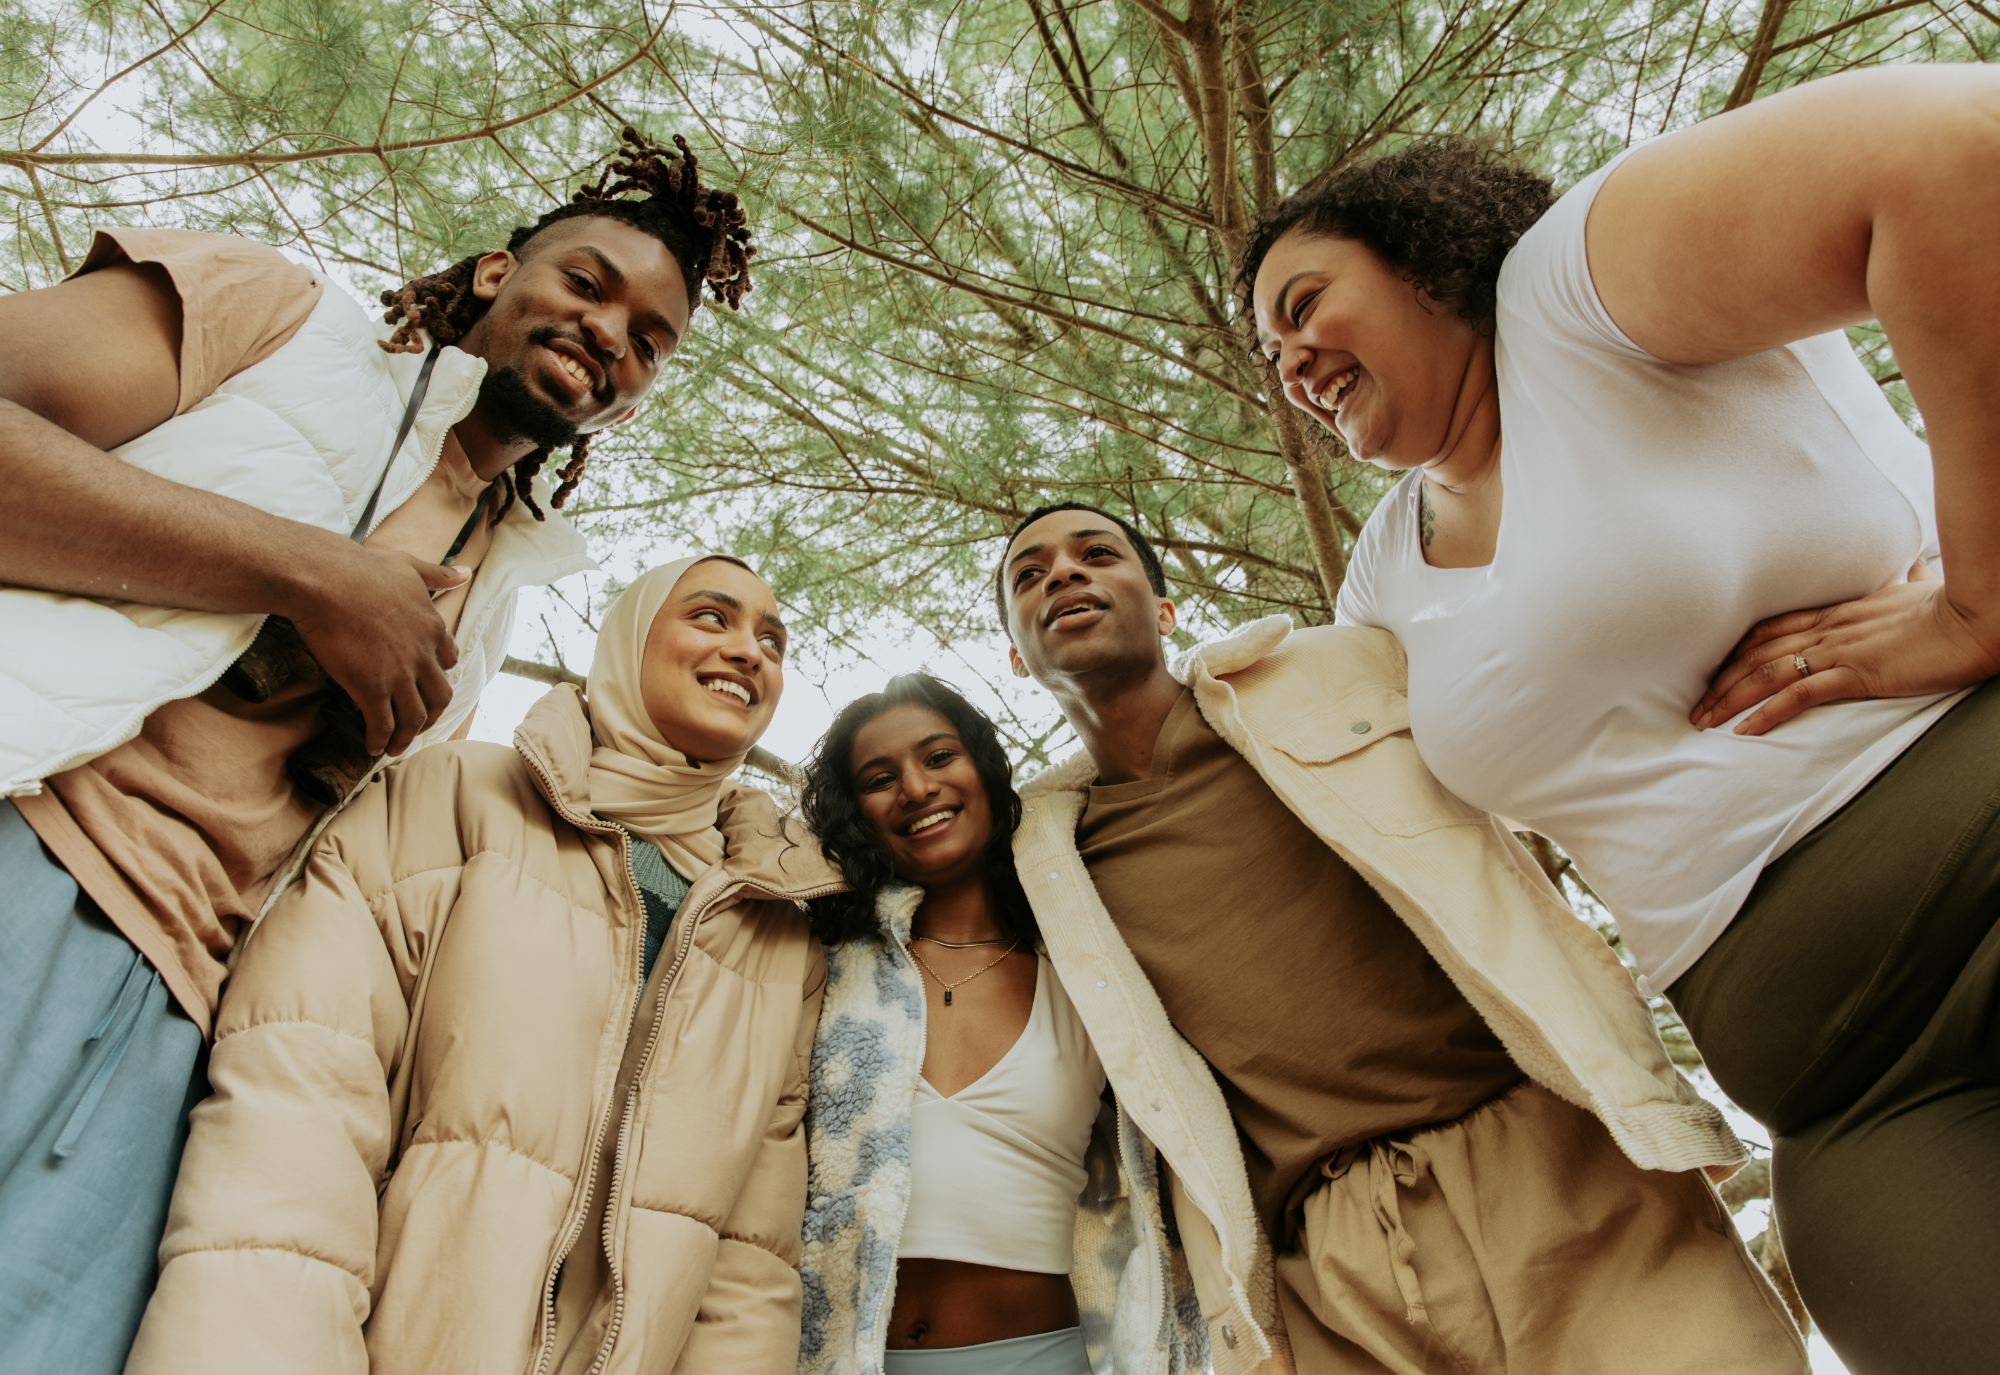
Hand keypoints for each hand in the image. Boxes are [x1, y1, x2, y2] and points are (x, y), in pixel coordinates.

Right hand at [285, 547, 471, 756]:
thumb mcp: (409, 566)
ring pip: (414, 718)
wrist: (326, 579)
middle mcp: (422, 655)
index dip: (439, 675)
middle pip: (439, 697)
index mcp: (432, 628)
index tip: (428, 683)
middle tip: (418, 725)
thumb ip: (438, 574)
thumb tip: (465, 571)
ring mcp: (399, 674)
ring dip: (407, 737)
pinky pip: (382, 725)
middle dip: (431, 715)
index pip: (449, 661)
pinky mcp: (371, 688)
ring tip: (396, 747)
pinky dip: (380, 741)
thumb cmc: (361, 568)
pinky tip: (372, 748)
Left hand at [1691, 579, 1999, 734]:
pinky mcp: (1858, 673)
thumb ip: (1907, 583)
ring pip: (1767, 672)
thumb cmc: (1953, 607)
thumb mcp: (1920, 591)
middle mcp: (1829, 628)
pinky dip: (1768, 712)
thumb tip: (1915, 569)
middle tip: (1694, 707)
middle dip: (1721, 679)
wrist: (1977, 617)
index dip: (1737, 649)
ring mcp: (1840, 650)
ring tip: (1705, 721)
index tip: (1714, 669)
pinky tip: (1747, 730)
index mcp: (1838, 610)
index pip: (1771, 627)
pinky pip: (1801, 694)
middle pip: (1757, 651)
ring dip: (1730, 698)